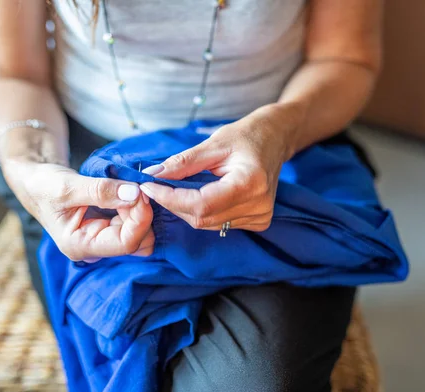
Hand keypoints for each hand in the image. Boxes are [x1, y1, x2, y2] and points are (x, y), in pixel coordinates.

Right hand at [2, 160, 153, 261]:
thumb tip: (135, 193)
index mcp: (81, 246)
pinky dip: (138, 206)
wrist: (36, 182)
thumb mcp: (69, 186)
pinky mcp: (110, 226)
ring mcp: (104, 238)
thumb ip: (101, 191)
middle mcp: (95, 247)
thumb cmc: (44, 186)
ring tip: (133, 186)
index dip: (140, 218)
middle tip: (138, 186)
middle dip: (143, 214)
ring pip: (140, 232)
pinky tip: (131, 190)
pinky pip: (134, 222)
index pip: (126, 243)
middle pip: (138, 240)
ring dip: (142, 209)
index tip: (141, 191)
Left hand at [139, 107, 293, 231]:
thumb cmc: (246, 136)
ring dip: (185, 208)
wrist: (276, 139)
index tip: (148, 186)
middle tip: (156, 185)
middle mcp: (258, 206)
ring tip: (175, 188)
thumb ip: (183, 163)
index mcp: (250, 183)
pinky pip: (218, 223)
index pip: (200, 203)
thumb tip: (152, 175)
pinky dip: (201, 212)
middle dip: (174, 203)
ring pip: (207, 223)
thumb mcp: (213, 143)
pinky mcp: (258, 222)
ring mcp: (260, 217)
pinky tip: (198, 195)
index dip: (170, 198)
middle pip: (202, 217)